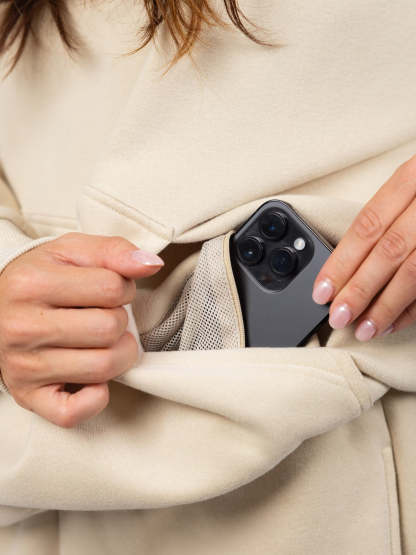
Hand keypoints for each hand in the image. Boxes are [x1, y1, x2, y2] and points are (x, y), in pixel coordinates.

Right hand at [0, 232, 163, 426]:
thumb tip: (151, 264)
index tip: (109, 291)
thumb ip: (114, 252)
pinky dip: (95, 397)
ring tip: (104, 342)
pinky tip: (92, 377)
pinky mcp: (28, 396)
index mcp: (32, 284)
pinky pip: (75, 412)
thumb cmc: (40, 279)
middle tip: (105, 316)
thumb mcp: (72, 252)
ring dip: (119, 354)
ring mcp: (23, 365)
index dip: (123, 288)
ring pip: (104, 367)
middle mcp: (22, 326)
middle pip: (110, 329)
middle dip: (120, 320)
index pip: (113, 288)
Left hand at [312, 154, 415, 340]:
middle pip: (388, 252)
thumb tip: (342, 268)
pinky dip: (413, 308)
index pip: (367, 226)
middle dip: (360, 289)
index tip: (322, 291)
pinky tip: (393, 322)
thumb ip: (384, 221)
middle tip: (338, 316)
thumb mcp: (410, 187)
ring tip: (364, 329)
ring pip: (414, 273)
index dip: (342, 262)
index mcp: (412, 178)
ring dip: (386, 306)